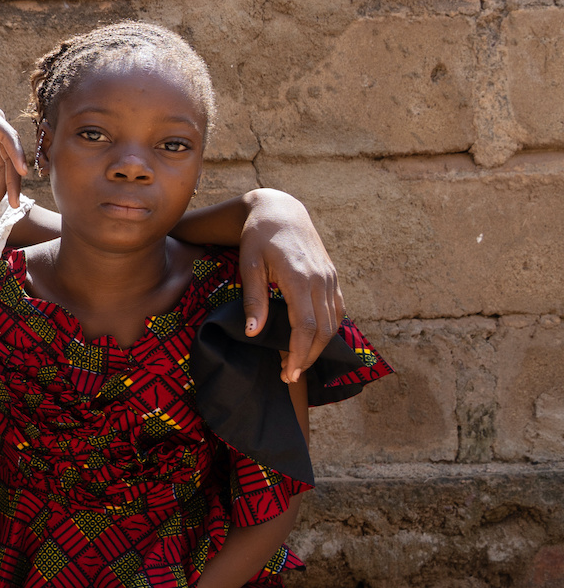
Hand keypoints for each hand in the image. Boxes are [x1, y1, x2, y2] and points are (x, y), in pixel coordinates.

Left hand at [238, 190, 342, 381]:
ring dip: (319, 347)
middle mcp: (322, 279)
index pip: (306, 326)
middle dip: (309, 356)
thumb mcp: (249, 265)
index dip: (299, 353)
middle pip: (324, 329)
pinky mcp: (333, 277)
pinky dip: (328, 329)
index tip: (289, 373)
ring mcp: (331, 278)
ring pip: (334, 322)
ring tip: (298, 363)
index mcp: (300, 277)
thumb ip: (254, 299)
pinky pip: (338, 310)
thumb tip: (254, 333)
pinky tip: (313, 341)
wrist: (281, 211)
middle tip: (290, 376)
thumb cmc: (259, 238)